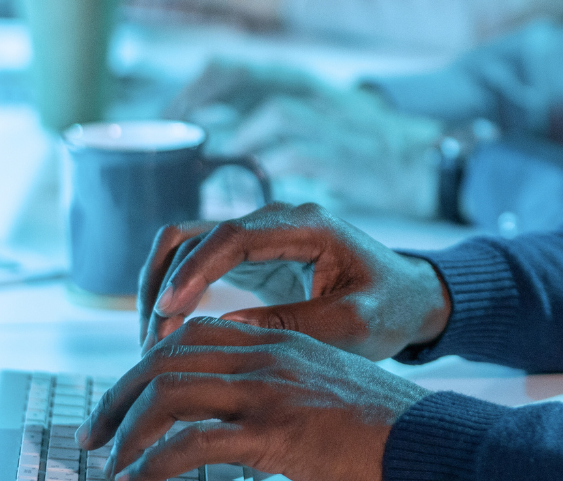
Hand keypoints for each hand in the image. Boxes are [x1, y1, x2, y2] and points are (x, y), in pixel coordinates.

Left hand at [78, 317, 428, 480]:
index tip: (127, 401)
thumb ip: (282, 396)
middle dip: (120, 396)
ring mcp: (271, 391)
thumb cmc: (385, 429)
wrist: (430, 440)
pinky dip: (152, 467)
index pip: (196, 335)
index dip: (150, 363)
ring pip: (169, 393)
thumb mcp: (327, 395)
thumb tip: (237, 428)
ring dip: (126, 431)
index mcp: (284, 343)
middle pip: (169, 357)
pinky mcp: (275, 432)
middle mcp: (271, 357)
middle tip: (95, 435)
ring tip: (110, 466)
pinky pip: (191, 445)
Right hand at [138, 202, 451, 358]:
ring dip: (162, 287)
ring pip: (187, 246)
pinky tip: (169, 334)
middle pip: (195, 235)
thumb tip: (223, 328)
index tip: (167, 311)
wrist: (411, 298)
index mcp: (307, 226)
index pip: (232, 235)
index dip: (193, 271)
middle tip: (152, 340)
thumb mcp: (353, 325)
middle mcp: (278, 221)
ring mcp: (262, 236)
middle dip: (165, 284)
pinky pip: (199, 265)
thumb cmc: (391, 308)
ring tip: (154, 341)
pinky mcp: (253, 258)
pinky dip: (176, 293)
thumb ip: (293, 324)